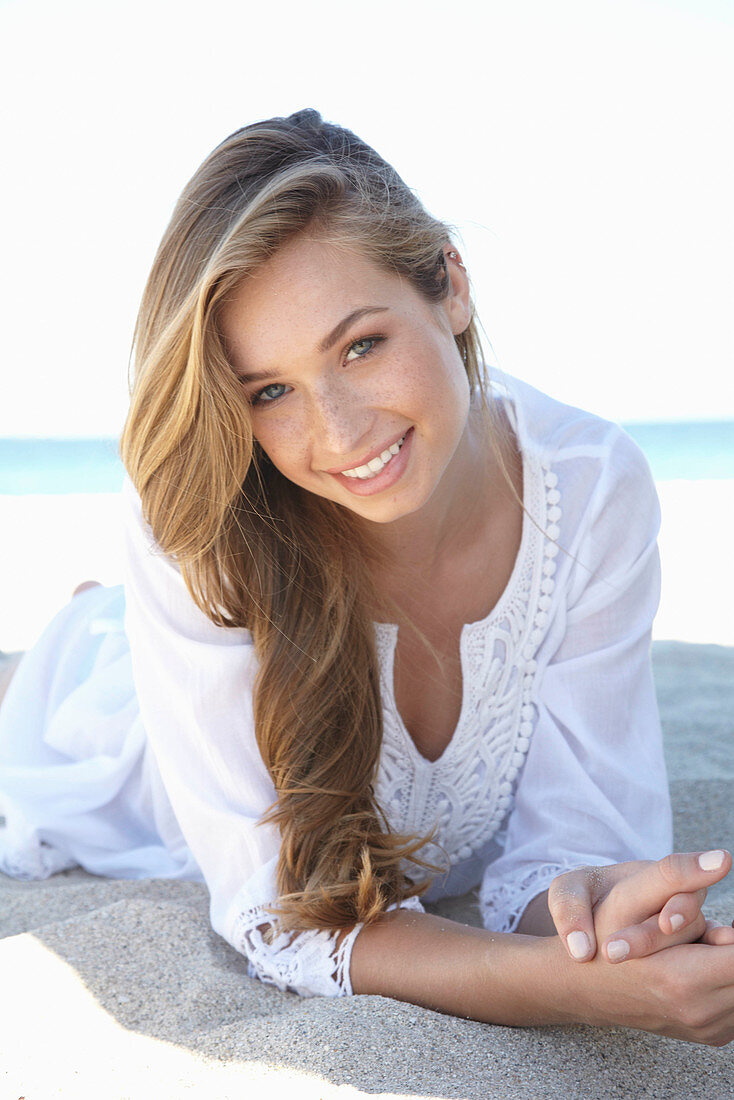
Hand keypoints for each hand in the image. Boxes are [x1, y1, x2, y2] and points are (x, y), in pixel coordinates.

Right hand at [559, 860, 733, 1044]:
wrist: (581, 982)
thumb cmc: (602, 928)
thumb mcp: (630, 893)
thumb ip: (678, 876)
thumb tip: (724, 859)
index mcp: (680, 979)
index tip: (724, 926)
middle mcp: (697, 1010)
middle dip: (731, 942)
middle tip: (720, 928)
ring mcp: (707, 1027)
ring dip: (732, 959)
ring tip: (713, 939)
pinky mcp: (712, 1033)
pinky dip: (732, 976)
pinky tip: (714, 957)